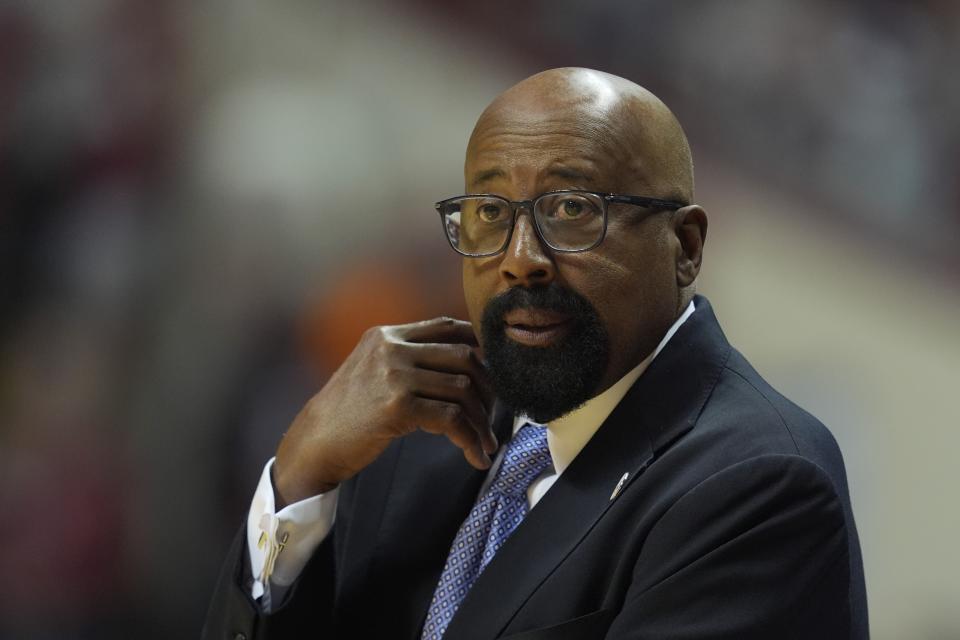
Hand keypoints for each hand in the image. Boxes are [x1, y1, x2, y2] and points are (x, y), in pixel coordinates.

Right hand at [273, 317, 497, 506]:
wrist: (314, 443)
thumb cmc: (348, 414)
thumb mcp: (374, 372)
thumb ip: (408, 361)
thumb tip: (464, 367)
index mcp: (388, 335)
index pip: (447, 326)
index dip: (479, 344)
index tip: (494, 371)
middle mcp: (392, 348)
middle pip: (464, 356)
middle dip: (488, 390)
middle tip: (493, 417)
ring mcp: (394, 374)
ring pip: (463, 389)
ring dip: (482, 421)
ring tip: (485, 443)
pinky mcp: (397, 405)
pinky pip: (451, 418)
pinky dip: (469, 439)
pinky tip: (474, 455)